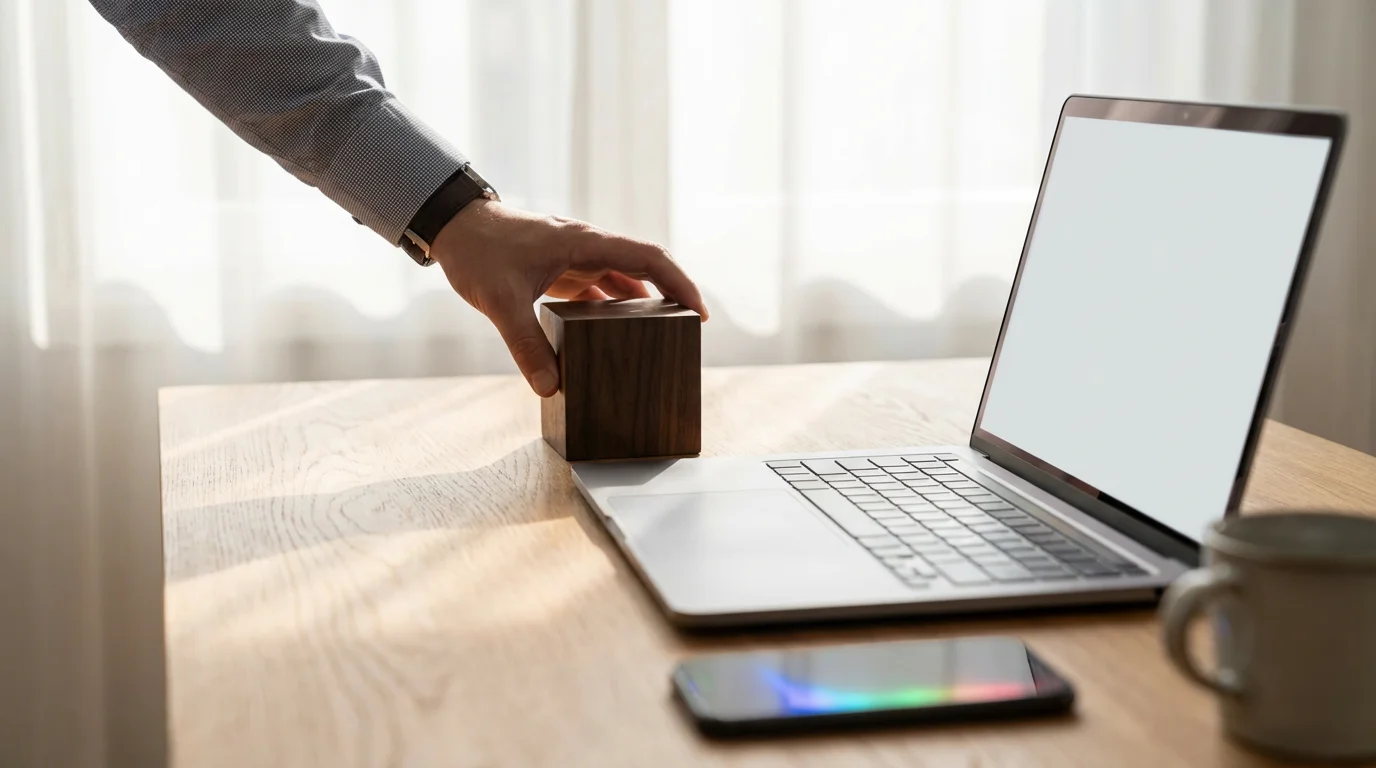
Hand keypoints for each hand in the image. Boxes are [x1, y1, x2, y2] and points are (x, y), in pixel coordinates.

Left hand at [429, 200, 708, 396]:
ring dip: (644, 305)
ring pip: (624, 279)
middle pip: (645, 268)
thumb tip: (548, 388)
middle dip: (671, 297)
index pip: (649, 258)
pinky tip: (615, 335)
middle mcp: (588, 247)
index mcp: (585, 243)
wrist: (454, 227)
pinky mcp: (563, 269)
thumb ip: (525, 345)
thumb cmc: (478, 252)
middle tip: (687, 333)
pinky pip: (601, 288)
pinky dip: (614, 309)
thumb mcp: (500, 301)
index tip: (698, 313)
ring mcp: (577, 257)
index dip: (679, 283)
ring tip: (658, 339)